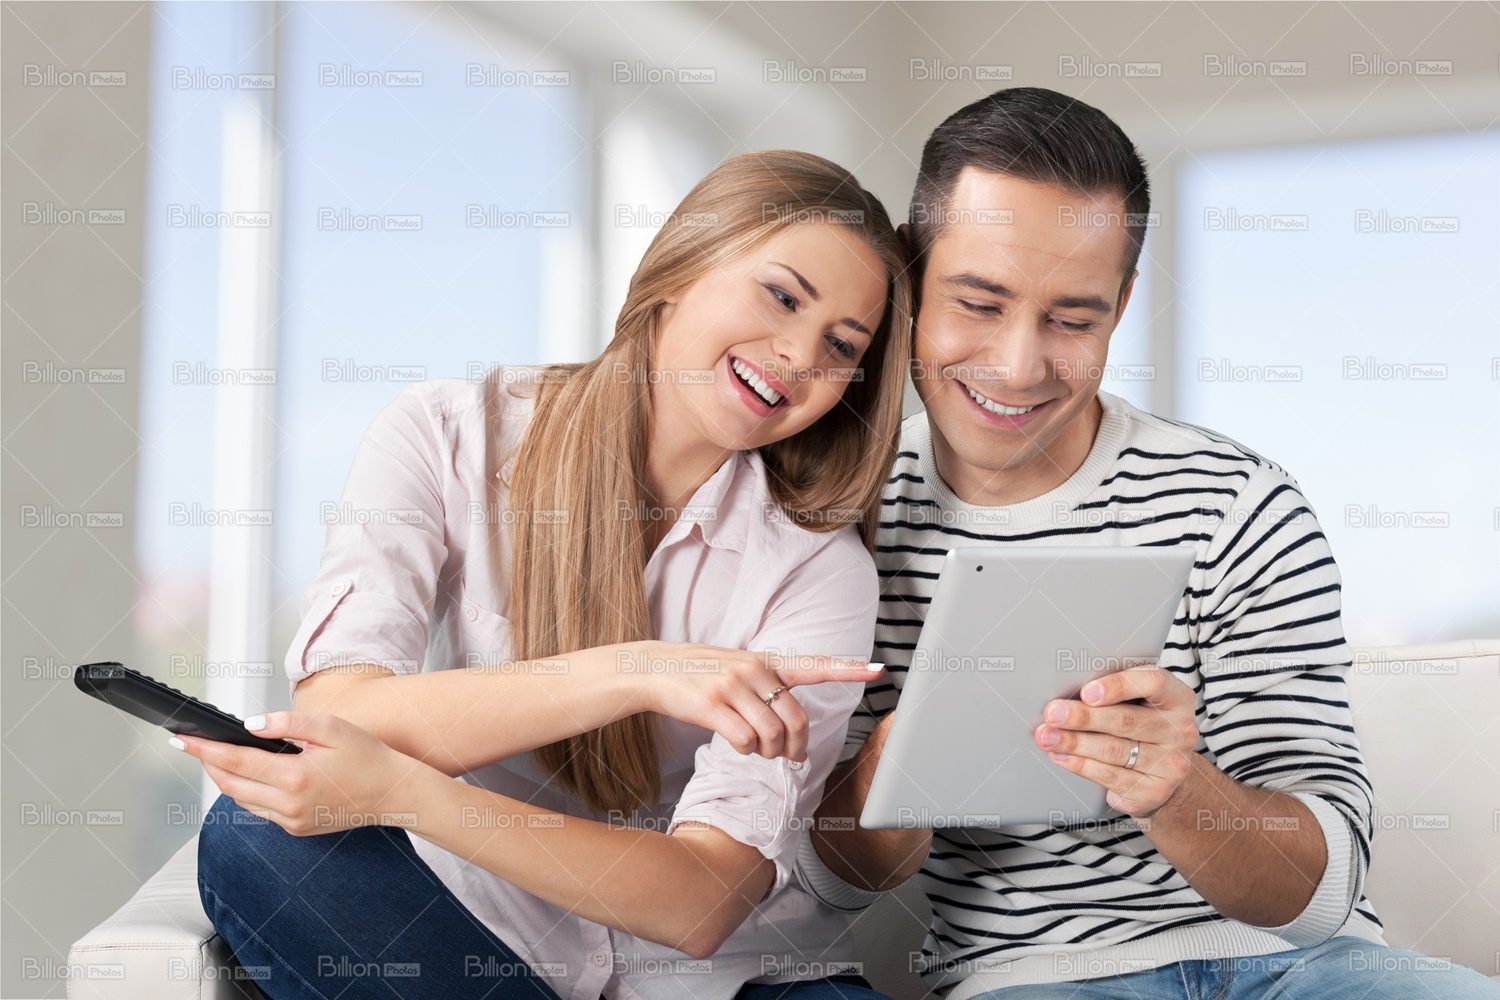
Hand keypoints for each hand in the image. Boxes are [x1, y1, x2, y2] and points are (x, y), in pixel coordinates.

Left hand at [171, 712, 433, 835]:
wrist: (394, 794)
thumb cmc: (368, 756)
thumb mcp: (332, 727)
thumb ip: (288, 723)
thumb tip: (250, 725)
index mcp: (295, 777)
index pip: (236, 761)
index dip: (204, 749)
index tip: (181, 740)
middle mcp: (288, 805)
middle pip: (230, 785)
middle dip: (209, 765)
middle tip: (193, 746)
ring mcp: (292, 821)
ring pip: (243, 800)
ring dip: (227, 779)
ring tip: (220, 756)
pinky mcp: (297, 829)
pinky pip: (261, 810)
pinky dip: (249, 792)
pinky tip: (252, 776)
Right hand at [620, 641, 883, 762]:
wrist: (654, 668)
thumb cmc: (702, 673)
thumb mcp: (740, 667)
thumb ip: (768, 686)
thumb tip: (791, 729)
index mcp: (767, 661)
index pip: (816, 665)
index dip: (849, 669)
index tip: (879, 669)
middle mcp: (754, 670)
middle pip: (796, 720)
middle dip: (797, 748)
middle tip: (791, 757)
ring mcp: (732, 686)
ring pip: (772, 736)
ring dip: (767, 752)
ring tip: (756, 748)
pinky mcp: (711, 705)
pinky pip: (744, 742)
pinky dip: (744, 752)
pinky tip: (735, 743)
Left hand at [1033, 664, 1198, 816]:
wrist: (1164, 772)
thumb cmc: (1142, 723)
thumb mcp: (1139, 700)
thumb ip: (1116, 690)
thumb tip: (1066, 685)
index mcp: (1177, 698)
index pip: (1152, 683)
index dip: (1118, 686)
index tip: (1086, 692)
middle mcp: (1179, 731)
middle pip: (1126, 720)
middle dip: (1083, 717)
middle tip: (1053, 714)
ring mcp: (1170, 763)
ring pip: (1114, 750)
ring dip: (1074, 742)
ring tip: (1048, 736)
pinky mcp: (1154, 790)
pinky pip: (1110, 776)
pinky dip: (1080, 765)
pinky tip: (1061, 757)